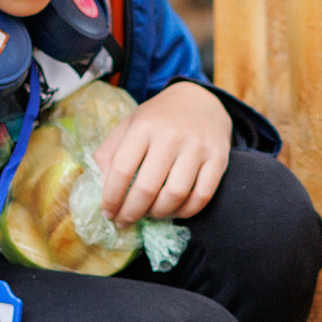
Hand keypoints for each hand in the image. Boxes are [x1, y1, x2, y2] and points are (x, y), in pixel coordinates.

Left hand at [94, 81, 231, 226]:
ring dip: (157, 214)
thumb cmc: (158, 118)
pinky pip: (201, 197)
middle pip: (147, 189)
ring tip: (148, 214)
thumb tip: (102, 187)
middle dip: (131, 213)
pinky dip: (185, 211)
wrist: (200, 100)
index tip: (107, 212)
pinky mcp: (218, 159)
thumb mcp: (128, 124)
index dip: (111, 198)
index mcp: (143, 126)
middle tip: (124, 222)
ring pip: (174, 196)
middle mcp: (171, 136)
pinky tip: (173, 211)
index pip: (121, 170)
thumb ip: (109, 152)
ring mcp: (198, 147)